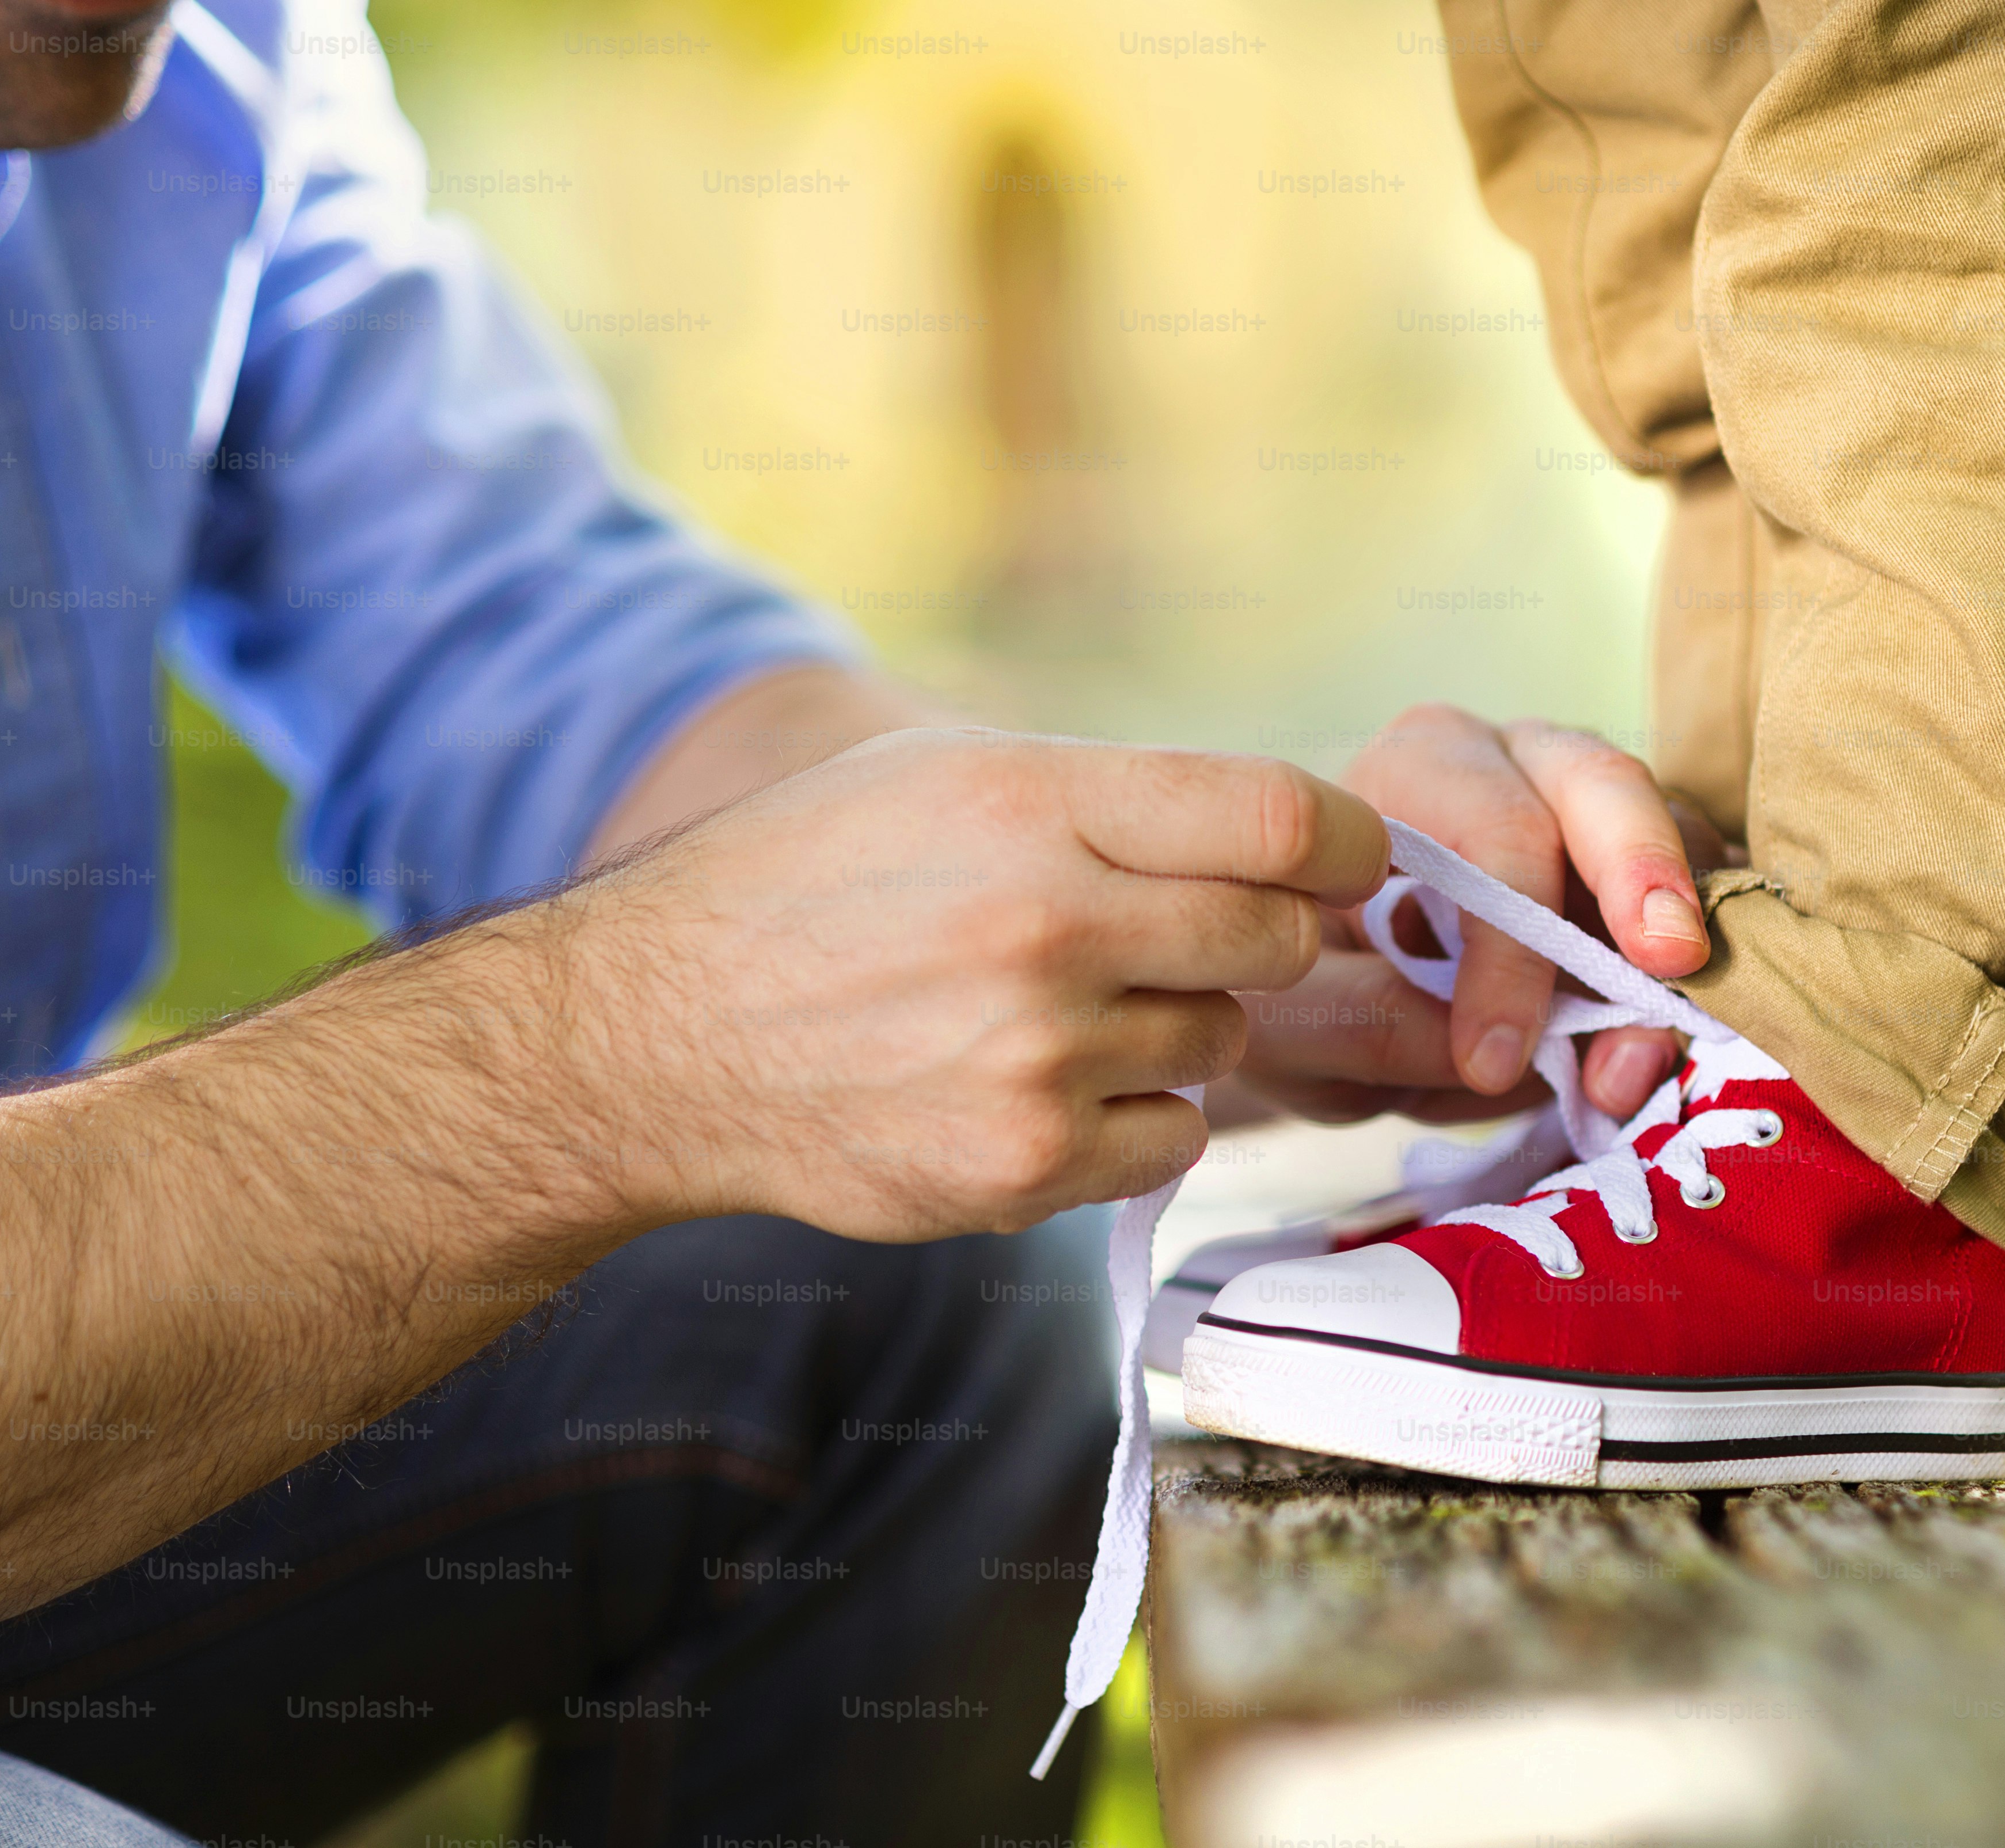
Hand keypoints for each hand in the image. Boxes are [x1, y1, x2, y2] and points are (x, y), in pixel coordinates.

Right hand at [571, 730, 1385, 1238]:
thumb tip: (1292, 838)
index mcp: (1031, 803)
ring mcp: (1037, 1056)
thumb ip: (1114, 799)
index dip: (1348, 845)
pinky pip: (1174, 1137)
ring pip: (1223, 1041)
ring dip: (1172, 1027)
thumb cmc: (811, 884)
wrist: (656, 1036)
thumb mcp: (944, 777)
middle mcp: (1046, 926)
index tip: (1346, 862)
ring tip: (1052, 1010)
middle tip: (1169, 938)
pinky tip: (1038, 1085)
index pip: (1283, 820)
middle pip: (1278, 938)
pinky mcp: (1026, 1164)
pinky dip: (1133, 1117)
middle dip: (1253, 937)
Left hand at [1231, 704, 1731, 1125]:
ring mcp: (1602, 815)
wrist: (1331, 990)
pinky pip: (1706, 906)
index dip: (1510, 951)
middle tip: (1668, 968)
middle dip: (1643, 875)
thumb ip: (1363, 1023)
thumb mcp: (1291, 1018)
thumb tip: (1493, 1056)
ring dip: (1673, 964)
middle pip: (1605, 786)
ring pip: (1675, 847)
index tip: (1492, 1062)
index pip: (1492, 832)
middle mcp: (1520, 762)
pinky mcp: (1654, 875)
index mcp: (1420, 767)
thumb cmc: (1304, 979)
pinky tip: (1672, 1047)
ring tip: (1637, 1069)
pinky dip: (1702, 977)